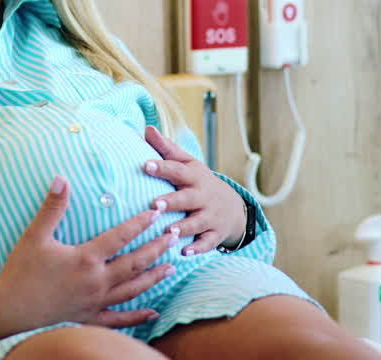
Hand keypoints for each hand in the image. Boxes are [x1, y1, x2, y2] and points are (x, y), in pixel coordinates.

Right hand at [0, 176, 176, 331]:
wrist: (9, 310)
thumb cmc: (21, 272)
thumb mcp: (35, 236)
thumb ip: (52, 207)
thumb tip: (61, 178)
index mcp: (85, 258)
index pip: (119, 237)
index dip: (139, 223)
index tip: (155, 213)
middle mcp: (96, 281)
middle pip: (135, 262)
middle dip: (157, 248)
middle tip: (174, 236)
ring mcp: (95, 302)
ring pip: (133, 289)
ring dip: (154, 277)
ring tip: (172, 266)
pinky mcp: (90, 317)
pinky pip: (119, 319)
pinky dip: (137, 317)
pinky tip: (152, 313)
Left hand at [143, 125, 246, 255]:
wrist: (234, 207)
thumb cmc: (199, 183)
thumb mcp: (188, 164)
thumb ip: (167, 149)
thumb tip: (146, 128)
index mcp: (194, 177)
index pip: (177, 170)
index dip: (162, 167)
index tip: (146, 165)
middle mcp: (203, 196)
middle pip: (188, 198)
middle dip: (173, 201)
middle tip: (156, 204)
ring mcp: (210, 216)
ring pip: (197, 222)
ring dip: (184, 227)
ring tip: (169, 231)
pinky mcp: (215, 234)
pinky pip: (207, 243)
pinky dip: (197, 249)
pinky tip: (184, 253)